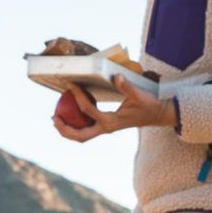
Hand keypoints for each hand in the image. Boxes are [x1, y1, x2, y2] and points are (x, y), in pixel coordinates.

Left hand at [51, 77, 176, 143]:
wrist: (158, 114)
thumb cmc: (149, 104)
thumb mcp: (139, 95)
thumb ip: (127, 86)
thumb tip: (116, 76)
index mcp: (111, 122)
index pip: (88, 110)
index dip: (77, 96)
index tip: (70, 85)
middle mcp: (106, 128)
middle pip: (80, 135)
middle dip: (64, 129)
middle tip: (52, 117)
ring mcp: (106, 129)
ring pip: (82, 136)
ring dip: (67, 130)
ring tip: (55, 119)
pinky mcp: (107, 127)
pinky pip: (87, 129)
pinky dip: (76, 125)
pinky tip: (70, 114)